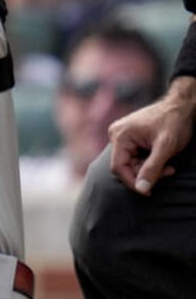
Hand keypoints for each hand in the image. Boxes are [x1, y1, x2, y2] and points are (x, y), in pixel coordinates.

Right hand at [108, 77, 195, 193]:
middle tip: (168, 172)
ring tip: (169, 166)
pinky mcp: (130, 137)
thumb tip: (141, 189)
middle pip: (125, 166)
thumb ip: (152, 168)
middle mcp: (116, 134)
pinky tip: (162, 159)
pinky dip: (149, 162)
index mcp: (120, 135)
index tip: (148, 191)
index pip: (118, 167)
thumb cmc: (174, 122)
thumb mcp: (165, 147)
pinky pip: (135, 157)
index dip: (132, 181)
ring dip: (150, 168)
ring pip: (132, 163)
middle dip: (146, 173)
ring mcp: (122, 135)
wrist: (181, 106)